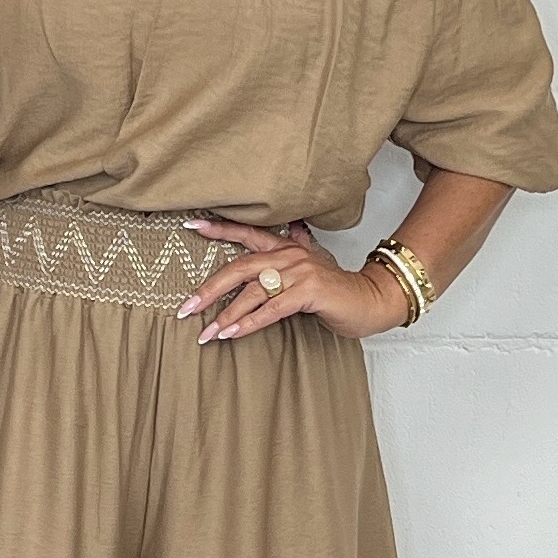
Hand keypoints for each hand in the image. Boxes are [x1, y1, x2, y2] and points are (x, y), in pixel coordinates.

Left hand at [174, 216, 412, 343]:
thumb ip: (283, 269)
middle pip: (239, 267)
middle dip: (209, 289)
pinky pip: (272, 309)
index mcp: (285, 248)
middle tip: (186, 308)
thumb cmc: (334, 293)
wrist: (371, 300)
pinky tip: (233, 334)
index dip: (219, 228)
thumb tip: (261, 268)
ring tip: (208, 333)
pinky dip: (249, 323)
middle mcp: (290, 255)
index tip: (191, 223)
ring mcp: (300, 272)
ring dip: (227, 315)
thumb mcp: (305, 275)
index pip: (246, 233)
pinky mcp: (309, 292)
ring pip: (253, 292)